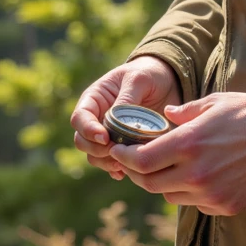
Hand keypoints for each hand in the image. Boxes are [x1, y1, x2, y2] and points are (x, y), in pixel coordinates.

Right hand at [71, 56, 179, 181]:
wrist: (166, 82)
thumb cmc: (147, 74)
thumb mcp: (138, 79)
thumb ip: (126, 98)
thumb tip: (117, 119)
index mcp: (94, 99)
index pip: (79, 118)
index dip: (88, 130)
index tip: (104, 138)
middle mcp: (96, 119)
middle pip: (82, 141)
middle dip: (97, 150)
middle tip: (117, 150)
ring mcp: (107, 135)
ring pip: (95, 156)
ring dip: (106, 162)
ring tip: (124, 163)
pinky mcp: (121, 147)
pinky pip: (111, 163)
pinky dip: (116, 169)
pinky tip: (125, 172)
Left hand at [107, 92, 245, 215]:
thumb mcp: (214, 102)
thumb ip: (185, 112)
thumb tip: (166, 115)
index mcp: (189, 144)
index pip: (141, 161)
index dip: (124, 157)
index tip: (117, 150)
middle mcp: (195, 174)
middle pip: (149, 183)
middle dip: (134, 172)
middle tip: (131, 162)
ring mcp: (210, 194)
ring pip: (170, 196)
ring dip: (161, 182)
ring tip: (165, 168)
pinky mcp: (224, 206)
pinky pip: (194, 204)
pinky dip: (187, 192)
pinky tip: (194, 177)